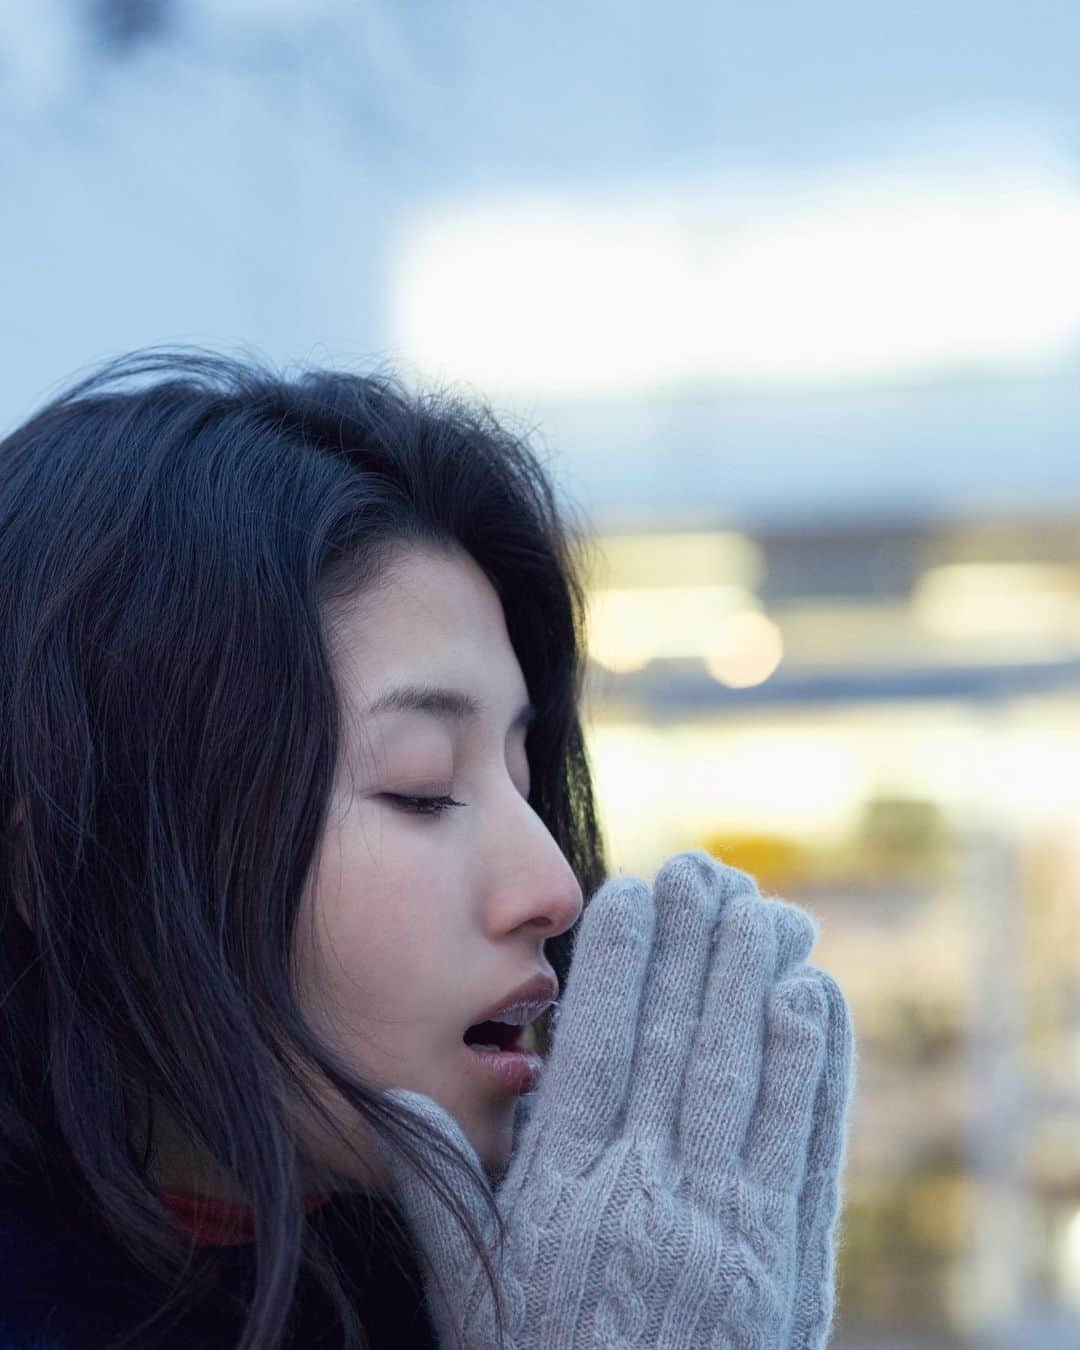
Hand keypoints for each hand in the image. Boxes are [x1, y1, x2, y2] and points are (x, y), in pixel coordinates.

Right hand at [380, 850, 854, 1348]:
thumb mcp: (470, 1291)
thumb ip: (438, 1186)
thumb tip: (394, 1093)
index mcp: (564, 1192)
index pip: (596, 1045)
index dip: (619, 962)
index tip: (630, 892)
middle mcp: (646, 1194)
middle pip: (675, 1041)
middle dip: (691, 945)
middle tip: (703, 867)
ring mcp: (724, 1226)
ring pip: (744, 1074)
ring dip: (757, 981)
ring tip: (766, 907)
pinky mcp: (785, 1261)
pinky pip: (804, 1144)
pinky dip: (813, 1067)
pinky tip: (814, 999)